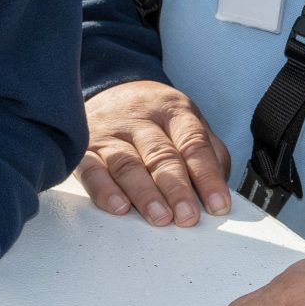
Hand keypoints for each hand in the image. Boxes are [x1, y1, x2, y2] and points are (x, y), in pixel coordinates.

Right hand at [79, 80, 231, 226]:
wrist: (109, 87)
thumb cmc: (155, 116)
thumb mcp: (187, 121)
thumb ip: (209, 153)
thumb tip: (219, 190)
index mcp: (173, 112)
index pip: (193, 144)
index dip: (207, 176)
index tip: (217, 206)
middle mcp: (141, 120)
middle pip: (161, 155)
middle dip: (176, 189)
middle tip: (187, 217)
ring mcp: (110, 133)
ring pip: (128, 163)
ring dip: (144, 193)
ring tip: (159, 217)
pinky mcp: (84, 148)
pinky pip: (91, 169)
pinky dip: (104, 189)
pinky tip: (118, 207)